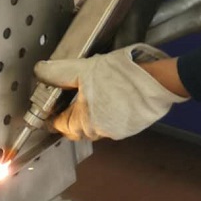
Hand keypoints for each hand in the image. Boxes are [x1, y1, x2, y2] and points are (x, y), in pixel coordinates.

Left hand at [33, 43, 186, 140]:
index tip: (50, 99)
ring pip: (93, 123)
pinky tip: (111, 92)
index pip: (56, 124)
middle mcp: (97, 132)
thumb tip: (40, 71)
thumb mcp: (85, 69)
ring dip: (89, 109)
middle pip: (74, 126)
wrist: (160, 80)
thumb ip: (60, 72)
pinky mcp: (130, 126)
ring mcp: (115, 131)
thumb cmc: (122, 76)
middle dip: (70, 110)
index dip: (50, 111)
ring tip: (93, 88)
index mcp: (81, 122)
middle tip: (72, 90)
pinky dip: (106, 109)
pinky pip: (110, 120)